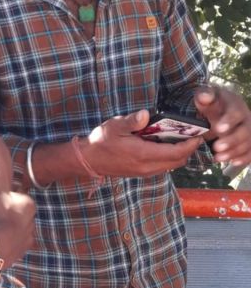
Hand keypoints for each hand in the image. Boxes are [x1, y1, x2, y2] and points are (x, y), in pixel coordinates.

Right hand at [0, 173, 35, 281]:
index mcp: (28, 204)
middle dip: (6, 213)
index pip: (15, 197)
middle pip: (16, 213)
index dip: (2, 198)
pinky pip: (14, 243)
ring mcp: (29, 237)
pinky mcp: (23, 251)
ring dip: (7, 228)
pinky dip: (7, 242)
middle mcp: (33, 220)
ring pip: (15, 228)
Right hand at [82, 109, 203, 177]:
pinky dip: (169, 157)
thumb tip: (145, 114)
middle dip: (188, 149)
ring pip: (171, 165)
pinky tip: (163, 145)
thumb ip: (132, 121)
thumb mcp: (114, 126)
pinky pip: (162, 166)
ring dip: (178, 154)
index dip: (190, 145)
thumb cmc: (101, 142)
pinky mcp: (141, 172)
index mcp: (143, 154)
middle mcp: (148, 166)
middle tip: (191, 135)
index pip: (176, 152)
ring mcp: (145, 171)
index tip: (198, 135)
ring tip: (179, 138)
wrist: (89, 160)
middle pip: (178, 161)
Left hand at [195, 86, 250, 165]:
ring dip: (235, 152)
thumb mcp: (205, 97)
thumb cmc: (211, 103)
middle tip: (216, 147)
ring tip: (218, 157)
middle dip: (232, 140)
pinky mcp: (249, 141)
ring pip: (248, 142)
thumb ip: (204, 96)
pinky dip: (244, 158)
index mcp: (235, 105)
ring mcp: (249, 130)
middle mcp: (246, 118)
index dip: (229, 121)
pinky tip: (233, 162)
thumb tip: (204, 96)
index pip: (236, 113)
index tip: (218, 129)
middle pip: (245, 130)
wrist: (218, 109)